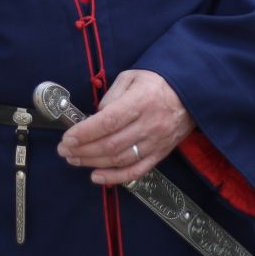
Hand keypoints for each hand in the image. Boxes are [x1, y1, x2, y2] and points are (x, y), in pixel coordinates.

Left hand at [56, 68, 192, 185]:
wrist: (190, 94)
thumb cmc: (156, 83)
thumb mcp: (131, 77)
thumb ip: (111, 96)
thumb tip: (95, 117)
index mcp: (141, 101)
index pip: (109, 121)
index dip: (85, 132)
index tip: (67, 137)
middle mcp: (149, 124)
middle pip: (111, 144)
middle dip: (83, 150)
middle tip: (64, 150)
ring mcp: (156, 142)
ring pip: (121, 159)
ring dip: (93, 162)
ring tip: (74, 159)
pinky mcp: (160, 154)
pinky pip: (137, 171)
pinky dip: (115, 178)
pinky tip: (97, 177)